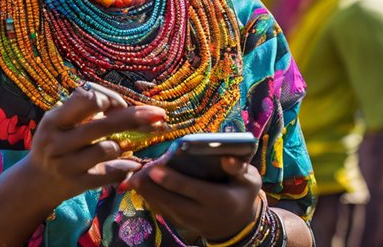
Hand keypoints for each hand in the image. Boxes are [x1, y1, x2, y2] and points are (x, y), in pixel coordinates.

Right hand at [24, 84, 165, 205]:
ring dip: (125, 146)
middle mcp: (57, 142)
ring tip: (131, 145)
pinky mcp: (76, 185)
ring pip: (109, 149)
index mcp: (54, 119)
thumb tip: (126, 105)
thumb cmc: (56, 143)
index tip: (119, 105)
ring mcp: (66, 165)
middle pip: (104, 125)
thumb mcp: (60, 121)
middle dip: (136, 117)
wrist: (35, 182)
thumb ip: (86, 110)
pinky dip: (126, 168)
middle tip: (160, 114)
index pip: (87, 99)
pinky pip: (110, 174)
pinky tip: (135, 165)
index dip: (109, 99)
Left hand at [126, 155, 261, 240]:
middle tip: (136, 173)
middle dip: (153, 188)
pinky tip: (138, 186)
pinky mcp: (182, 224)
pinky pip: (163, 212)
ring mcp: (191, 222)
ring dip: (147, 193)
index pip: (193, 190)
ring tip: (132, 177)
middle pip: (173, 201)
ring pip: (165, 208)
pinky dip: (150, 199)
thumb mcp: (250, 180)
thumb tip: (227, 158)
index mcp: (221, 200)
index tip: (155, 168)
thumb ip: (240, 168)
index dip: (173, 180)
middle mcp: (204, 214)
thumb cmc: (243, 192)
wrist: (238, 223)